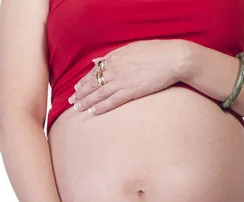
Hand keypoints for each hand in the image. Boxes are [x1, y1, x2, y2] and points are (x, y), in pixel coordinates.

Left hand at [69, 39, 188, 114]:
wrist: (173, 58)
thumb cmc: (156, 51)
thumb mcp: (131, 48)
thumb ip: (112, 55)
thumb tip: (96, 61)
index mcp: (114, 58)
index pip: (94, 72)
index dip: (84, 81)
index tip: (77, 88)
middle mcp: (114, 70)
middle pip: (92, 84)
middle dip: (80, 93)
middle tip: (71, 100)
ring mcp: (121, 81)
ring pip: (98, 94)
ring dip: (86, 102)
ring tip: (77, 108)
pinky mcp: (131, 92)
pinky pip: (111, 101)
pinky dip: (101, 107)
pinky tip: (93, 112)